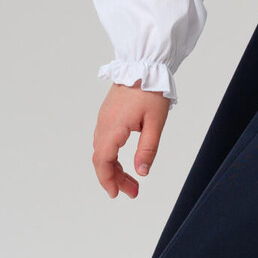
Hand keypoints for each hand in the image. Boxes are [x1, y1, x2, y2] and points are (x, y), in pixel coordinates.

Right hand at [92, 81, 169, 197]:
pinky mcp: (108, 114)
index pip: (103, 161)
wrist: (144, 64)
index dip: (107, 180)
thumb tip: (142, 172)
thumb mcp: (155, 122)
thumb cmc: (151, 90)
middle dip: (114, 178)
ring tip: (131, 179)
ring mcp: (104, 118)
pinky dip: (111, 155)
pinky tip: (124, 159)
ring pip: (102, 150)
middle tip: (132, 191)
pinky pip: (104, 140)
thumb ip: (147, 149)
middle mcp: (104, 124)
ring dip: (113, 167)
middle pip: (101, 159)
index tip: (116, 194)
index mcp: (113, 128)